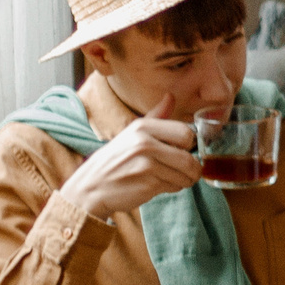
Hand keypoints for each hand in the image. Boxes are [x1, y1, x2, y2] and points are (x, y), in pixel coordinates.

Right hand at [63, 92, 199, 220]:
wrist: (92, 185)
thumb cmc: (116, 159)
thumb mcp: (132, 133)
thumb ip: (156, 116)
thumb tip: (171, 96)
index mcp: (142, 127)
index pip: (186, 133)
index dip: (189, 145)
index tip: (182, 150)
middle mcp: (144, 143)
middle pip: (190, 158)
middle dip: (192, 169)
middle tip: (184, 171)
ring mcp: (146, 164)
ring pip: (186, 175)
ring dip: (183, 180)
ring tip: (168, 177)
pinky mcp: (148, 184)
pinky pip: (176, 187)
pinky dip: (172, 188)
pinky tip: (158, 185)